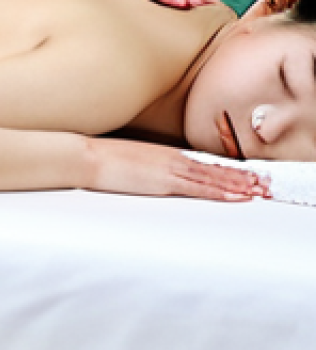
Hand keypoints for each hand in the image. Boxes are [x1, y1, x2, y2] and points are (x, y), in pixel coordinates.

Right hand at [83, 137, 269, 201]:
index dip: (222, 168)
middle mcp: (169, 157)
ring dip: (237, 183)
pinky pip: (200, 187)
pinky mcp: (165, 180)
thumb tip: (148, 173)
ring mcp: (168, 168)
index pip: (198, 162)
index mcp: (160, 153)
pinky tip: (237, 196)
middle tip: (262, 183)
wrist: (86, 156)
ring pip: (212, 177)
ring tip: (258, 189)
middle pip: (211, 168)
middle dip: (238, 176)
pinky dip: (222, 190)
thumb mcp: (125, 161)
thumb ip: (142, 167)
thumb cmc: (100, 161)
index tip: (241, 173)